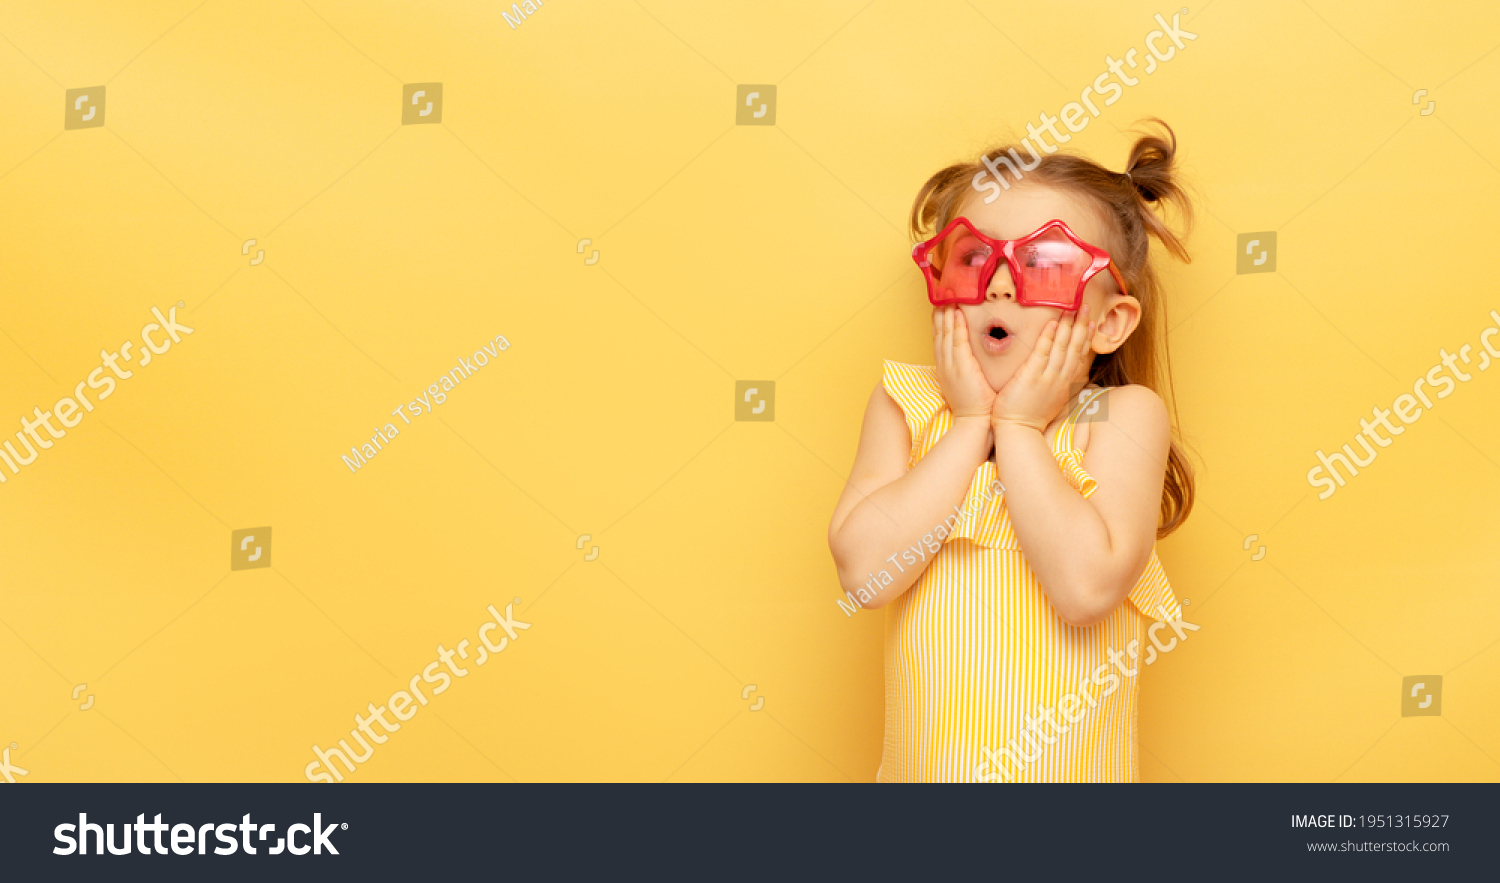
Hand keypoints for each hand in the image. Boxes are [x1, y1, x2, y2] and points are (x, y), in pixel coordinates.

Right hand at [932, 307, 995, 420]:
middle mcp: (945, 365)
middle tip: (940, 294)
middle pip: (938, 333)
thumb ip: (969, 370)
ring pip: (944, 334)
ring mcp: (950, 366)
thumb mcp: (968, 385)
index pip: (940, 340)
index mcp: (946, 369)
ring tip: (947, 296)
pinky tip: (956, 313)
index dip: (939, 322)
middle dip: (939, 313)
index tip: (941, 307)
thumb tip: (975, 359)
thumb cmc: (976, 406)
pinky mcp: (960, 367)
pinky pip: (956, 341)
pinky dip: (955, 326)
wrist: (974, 423)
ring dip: (945, 314)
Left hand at [991, 304, 1094, 433]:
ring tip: (1074, 308)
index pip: (1077, 357)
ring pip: (1062, 348)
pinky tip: (1053, 324)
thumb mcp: (1046, 401)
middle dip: (1081, 326)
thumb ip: (1051, 386)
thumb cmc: (1026, 418)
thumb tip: (1052, 377)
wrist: (1017, 432)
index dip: (1085, 339)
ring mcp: (1047, 378)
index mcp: (1062, 385)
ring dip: (1069, 326)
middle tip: (1086, 306)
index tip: (1092, 323)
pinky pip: (1042, 354)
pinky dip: (1049, 338)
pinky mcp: (1031, 378)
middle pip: (1074, 348)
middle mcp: (1059, 380)